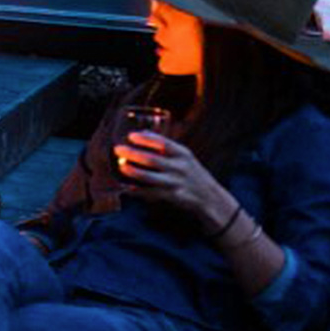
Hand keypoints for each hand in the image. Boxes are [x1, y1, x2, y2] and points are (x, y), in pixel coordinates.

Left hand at [114, 131, 230, 229]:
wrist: (210, 197)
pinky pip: (151, 193)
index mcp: (183, 154)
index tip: (131, 136)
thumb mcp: (184, 157)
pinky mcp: (173, 197)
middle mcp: (180, 167)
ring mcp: (176, 183)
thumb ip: (165, 146)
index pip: (163, 143)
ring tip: (121, 166)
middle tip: (118, 149)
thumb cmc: (192, 173)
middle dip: (133, 154)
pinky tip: (126, 187)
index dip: (146, 139)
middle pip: (152, 160)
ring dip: (133, 171)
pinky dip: (138, 191)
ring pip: (149, 177)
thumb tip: (142, 133)